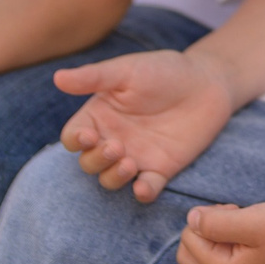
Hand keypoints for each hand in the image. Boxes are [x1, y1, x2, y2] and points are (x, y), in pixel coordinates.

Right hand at [58, 50, 236, 200]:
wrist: (206, 82)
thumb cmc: (163, 70)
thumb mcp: (127, 71)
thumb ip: (94, 78)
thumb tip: (57, 78)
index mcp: (99, 116)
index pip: (73, 137)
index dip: (75, 141)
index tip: (88, 136)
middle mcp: (113, 139)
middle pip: (88, 163)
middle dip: (96, 160)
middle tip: (117, 147)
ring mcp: (136, 156)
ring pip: (111, 180)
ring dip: (114, 177)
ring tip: (129, 163)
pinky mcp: (161, 168)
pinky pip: (146, 189)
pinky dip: (143, 193)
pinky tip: (144, 187)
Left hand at [177, 197, 264, 263]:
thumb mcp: (251, 220)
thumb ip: (214, 222)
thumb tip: (191, 220)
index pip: (188, 244)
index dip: (204, 219)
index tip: (232, 210)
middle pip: (193, 255)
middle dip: (205, 230)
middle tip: (233, 214)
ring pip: (211, 254)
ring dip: (221, 232)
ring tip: (248, 219)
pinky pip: (230, 255)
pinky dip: (235, 238)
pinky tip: (257, 228)